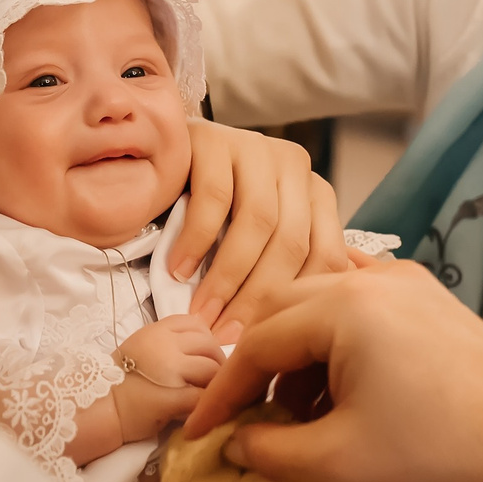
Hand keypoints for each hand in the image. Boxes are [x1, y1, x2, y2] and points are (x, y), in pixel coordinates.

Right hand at [111, 315, 231, 442]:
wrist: (95, 409)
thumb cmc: (116, 383)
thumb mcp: (138, 350)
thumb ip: (165, 344)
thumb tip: (200, 347)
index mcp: (155, 332)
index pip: (194, 323)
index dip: (206, 338)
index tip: (204, 355)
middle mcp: (164, 344)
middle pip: (209, 345)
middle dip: (217, 362)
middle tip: (214, 379)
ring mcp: (170, 369)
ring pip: (212, 369)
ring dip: (214, 384)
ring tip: (207, 396)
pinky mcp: (173, 396)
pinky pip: (203, 396)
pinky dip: (207, 404)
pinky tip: (200, 411)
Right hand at [170, 124, 351, 328]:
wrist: (158, 160)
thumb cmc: (206, 212)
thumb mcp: (252, 241)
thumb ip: (277, 270)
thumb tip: (287, 330)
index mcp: (316, 195)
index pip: (325, 256)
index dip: (295, 305)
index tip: (263, 342)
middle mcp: (295, 167)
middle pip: (291, 243)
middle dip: (257, 299)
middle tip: (226, 336)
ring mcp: (258, 147)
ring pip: (258, 223)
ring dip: (227, 278)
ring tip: (202, 312)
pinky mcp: (217, 139)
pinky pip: (216, 199)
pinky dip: (197, 242)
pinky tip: (178, 270)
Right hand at [187, 260, 482, 481]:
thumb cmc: (445, 454)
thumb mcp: (340, 461)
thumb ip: (270, 452)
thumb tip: (237, 446)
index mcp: (344, 305)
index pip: (256, 344)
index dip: (222, 396)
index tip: (201, 434)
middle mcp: (373, 278)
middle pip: (283, 315)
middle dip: (258, 373)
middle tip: (246, 426)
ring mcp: (406, 285)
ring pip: (322, 312)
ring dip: (298, 364)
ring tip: (300, 425)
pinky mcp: (430, 302)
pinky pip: (361, 314)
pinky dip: (337, 351)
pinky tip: (340, 397)